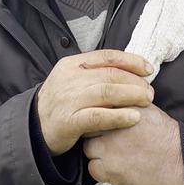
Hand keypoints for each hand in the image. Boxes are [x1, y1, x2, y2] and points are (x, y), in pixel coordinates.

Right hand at [37, 50, 154, 155]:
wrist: (34, 128)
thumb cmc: (61, 104)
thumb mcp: (71, 80)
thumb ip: (94, 73)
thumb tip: (129, 69)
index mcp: (71, 64)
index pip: (106, 56)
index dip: (131, 61)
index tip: (148, 69)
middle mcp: (69, 78)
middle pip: (110, 74)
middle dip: (135, 81)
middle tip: (150, 91)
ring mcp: (68, 99)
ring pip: (107, 92)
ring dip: (131, 96)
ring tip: (147, 101)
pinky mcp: (69, 121)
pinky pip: (99, 116)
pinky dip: (119, 116)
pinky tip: (134, 117)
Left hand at [82, 104, 183, 184]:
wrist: (180, 160)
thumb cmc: (164, 134)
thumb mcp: (145, 106)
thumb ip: (125, 101)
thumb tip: (109, 97)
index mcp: (119, 107)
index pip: (93, 108)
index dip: (97, 116)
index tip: (103, 123)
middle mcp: (110, 126)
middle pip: (87, 128)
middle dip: (95, 133)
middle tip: (110, 140)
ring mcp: (107, 148)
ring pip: (88, 149)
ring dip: (98, 152)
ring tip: (115, 154)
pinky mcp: (108, 170)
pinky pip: (93, 169)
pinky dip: (102, 170)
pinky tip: (117, 167)